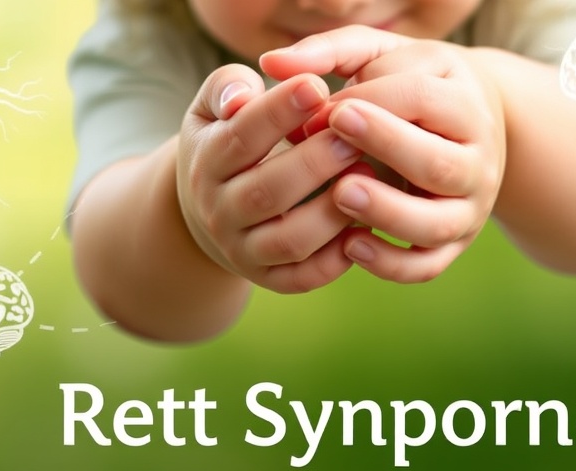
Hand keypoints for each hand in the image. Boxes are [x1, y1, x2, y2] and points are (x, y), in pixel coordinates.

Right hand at [176, 64, 365, 292]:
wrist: (212, 207)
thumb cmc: (229, 139)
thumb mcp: (215, 107)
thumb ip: (227, 86)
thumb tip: (241, 98)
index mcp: (206, 161)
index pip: (240, 137)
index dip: (278, 112)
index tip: (317, 86)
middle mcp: (219, 210)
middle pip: (267, 192)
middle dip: (315, 163)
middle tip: (355, 136)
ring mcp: (243, 250)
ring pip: (290, 240)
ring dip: (332, 212)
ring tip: (368, 175)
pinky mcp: (269, 279)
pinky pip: (305, 277)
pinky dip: (337, 257)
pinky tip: (366, 222)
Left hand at [261, 26, 506, 282]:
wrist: (465, 134)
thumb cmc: (410, 90)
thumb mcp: (383, 59)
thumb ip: (332, 52)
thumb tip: (272, 62)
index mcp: (466, 105)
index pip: (421, 100)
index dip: (372, 101)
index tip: (328, 107)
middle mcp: (478, 162)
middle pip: (437, 163)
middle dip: (386, 148)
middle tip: (335, 133)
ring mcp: (469, 210)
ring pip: (436, 223)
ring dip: (387, 212)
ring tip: (341, 194)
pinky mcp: (451, 247)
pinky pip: (426, 266)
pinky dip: (391, 263)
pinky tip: (349, 245)